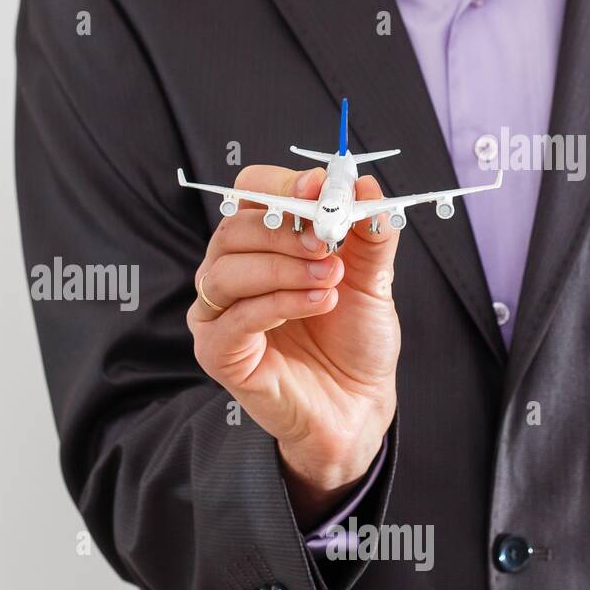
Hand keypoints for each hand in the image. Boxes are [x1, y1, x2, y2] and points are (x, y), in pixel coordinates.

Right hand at [187, 165, 400, 526]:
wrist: (357, 405)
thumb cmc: (353, 341)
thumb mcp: (371, 278)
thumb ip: (367, 231)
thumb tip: (366, 184)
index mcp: (262, 245)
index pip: (249, 194)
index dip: (280, 184)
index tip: (321, 187)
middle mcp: (232, 274)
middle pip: (231, 228)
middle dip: (284, 231)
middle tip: (328, 244)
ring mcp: (218, 314)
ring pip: (225, 270)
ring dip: (281, 268)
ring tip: (328, 281)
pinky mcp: (218, 352)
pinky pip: (234, 317)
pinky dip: (277, 303)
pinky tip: (317, 303)